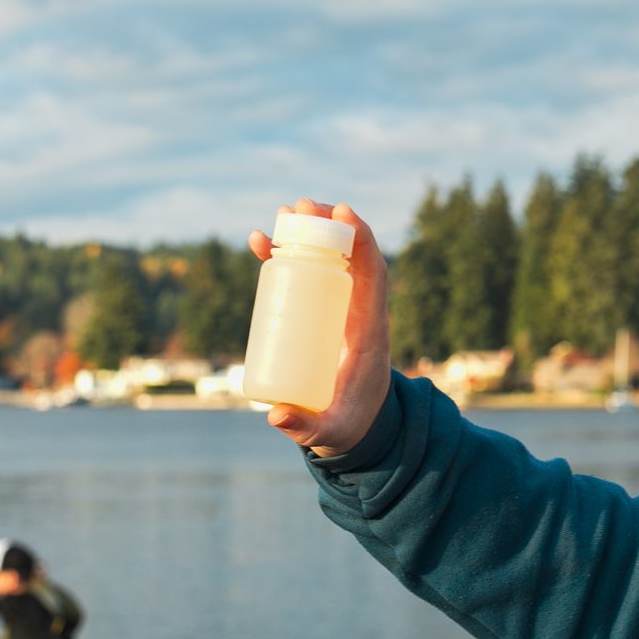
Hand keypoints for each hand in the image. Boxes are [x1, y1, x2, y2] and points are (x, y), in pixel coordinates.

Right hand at [246, 199, 392, 457]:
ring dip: (309, 234)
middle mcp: (360, 313)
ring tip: (281, 214)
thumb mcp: (331, 431)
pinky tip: (263, 244)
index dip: (362, 241)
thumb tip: (276, 415)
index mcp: (370, 332)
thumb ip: (306, 427)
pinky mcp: (325, 315)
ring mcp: (342, 311)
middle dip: (328, 226)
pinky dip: (292, 258)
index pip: (374, 276)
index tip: (341, 212)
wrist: (357, 427)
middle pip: (351, 257)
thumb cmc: (348, 426)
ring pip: (331, 262)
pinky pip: (313, 279)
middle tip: (297, 207)